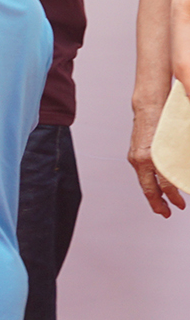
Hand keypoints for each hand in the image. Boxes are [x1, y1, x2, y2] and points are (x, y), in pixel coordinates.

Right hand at [130, 99, 185, 217]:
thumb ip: (182, 156)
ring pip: (144, 183)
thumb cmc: (164, 117)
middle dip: (159, 204)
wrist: (149, 105)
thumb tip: (187, 160)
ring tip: (163, 206)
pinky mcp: (135, 154)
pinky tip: (158, 187)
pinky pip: (143, 175)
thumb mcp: (178, 139)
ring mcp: (136, 157)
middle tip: (168, 213)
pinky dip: (150, 184)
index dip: (175, 196)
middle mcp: (141, 158)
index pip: (165, 183)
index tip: (182, 204)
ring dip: (154, 196)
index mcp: (152, 155)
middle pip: (149, 188)